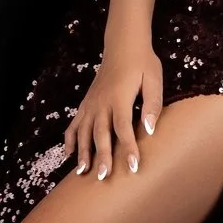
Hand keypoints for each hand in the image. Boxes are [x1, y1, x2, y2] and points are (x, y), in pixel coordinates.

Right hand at [63, 39, 165, 180]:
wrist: (123, 45)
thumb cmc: (143, 63)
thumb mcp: (154, 80)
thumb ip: (152, 104)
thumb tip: (150, 129)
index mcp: (119, 98)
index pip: (123, 128)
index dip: (128, 148)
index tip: (132, 167)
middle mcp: (101, 103)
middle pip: (100, 134)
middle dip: (101, 156)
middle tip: (103, 177)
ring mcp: (91, 104)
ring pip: (83, 132)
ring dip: (83, 152)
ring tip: (82, 172)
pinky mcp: (86, 103)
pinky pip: (74, 124)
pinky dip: (70, 139)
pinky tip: (69, 154)